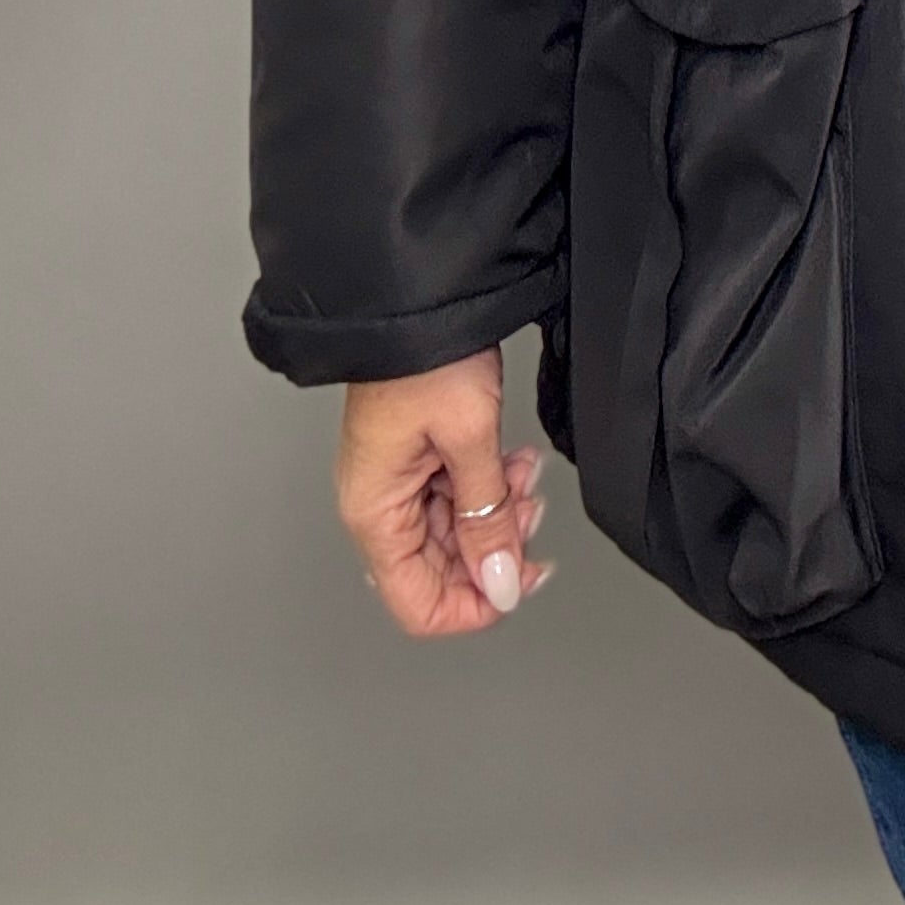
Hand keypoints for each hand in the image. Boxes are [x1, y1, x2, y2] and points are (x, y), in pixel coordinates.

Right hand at [336, 348, 551, 637]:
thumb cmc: (424, 356)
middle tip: (529, 511)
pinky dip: (491, 483)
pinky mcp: (417, 457)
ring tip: (522, 472)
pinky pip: (457, 495)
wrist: (413, 298)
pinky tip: (512, 458)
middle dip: (495, 546)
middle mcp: (379, 505)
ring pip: (456, 532)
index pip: (417, 606)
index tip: (518, 581)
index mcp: (375, 513)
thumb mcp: (469, 438)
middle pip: (442, 570)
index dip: (473, 606)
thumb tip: (500, 583)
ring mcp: (399, 481)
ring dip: (499, 510)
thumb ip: (486, 517)